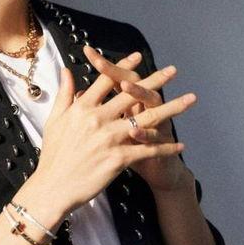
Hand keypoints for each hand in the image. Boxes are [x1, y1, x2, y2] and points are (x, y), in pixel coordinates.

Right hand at [36, 51, 186, 215]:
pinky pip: (148, 150)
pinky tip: (180, 144)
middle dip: (155, 80)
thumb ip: (65, 93)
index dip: (123, 66)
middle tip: (173, 70)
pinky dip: (165, 147)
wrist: (54, 187)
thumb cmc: (53, 154)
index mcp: (83, 108)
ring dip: (172, 108)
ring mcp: (110, 138)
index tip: (138, 57)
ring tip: (190, 99)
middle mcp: (98, 119)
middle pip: (132, 94)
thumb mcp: (55, 120)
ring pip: (148, 119)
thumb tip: (67, 70)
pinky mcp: (119, 158)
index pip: (106, 80)